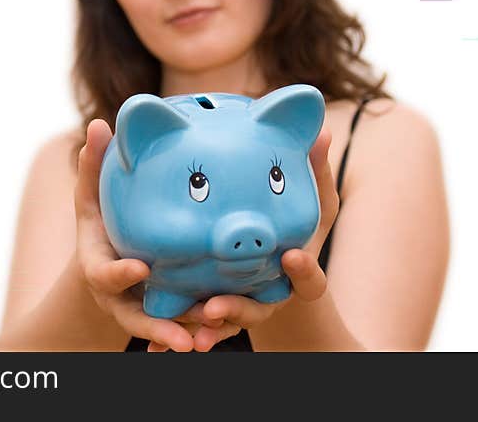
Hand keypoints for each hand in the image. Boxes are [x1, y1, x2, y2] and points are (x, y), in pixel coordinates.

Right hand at [75, 119, 226, 351]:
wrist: (104, 262)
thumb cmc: (100, 223)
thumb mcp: (91, 197)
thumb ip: (94, 166)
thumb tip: (99, 123)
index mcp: (99, 268)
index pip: (105, 275)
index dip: (120, 275)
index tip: (140, 269)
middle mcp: (118, 298)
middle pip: (135, 318)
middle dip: (160, 326)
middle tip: (188, 333)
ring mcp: (139, 310)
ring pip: (164, 328)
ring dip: (188, 334)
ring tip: (214, 337)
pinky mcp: (163, 315)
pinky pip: (184, 328)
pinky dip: (203, 334)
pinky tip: (228, 332)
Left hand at [146, 122, 338, 351]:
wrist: (280, 273)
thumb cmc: (298, 231)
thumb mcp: (310, 205)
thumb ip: (316, 173)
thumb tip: (324, 129)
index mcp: (298, 272)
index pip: (310, 279)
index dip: (304, 271)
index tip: (292, 258)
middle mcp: (272, 297)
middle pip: (258, 311)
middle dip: (237, 310)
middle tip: (214, 306)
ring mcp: (245, 309)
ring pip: (224, 325)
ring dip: (204, 329)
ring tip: (182, 330)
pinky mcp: (218, 317)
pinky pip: (198, 330)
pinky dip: (179, 338)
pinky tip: (152, 347)